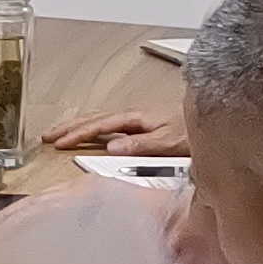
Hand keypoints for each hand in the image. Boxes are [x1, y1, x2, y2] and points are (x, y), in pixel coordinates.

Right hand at [47, 102, 188, 158]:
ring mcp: (137, 119)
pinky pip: (108, 124)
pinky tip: (89, 133)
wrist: (216, 119)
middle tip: (46, 136)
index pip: (99, 125)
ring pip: (99, 119)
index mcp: (136, 117)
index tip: (59, 143)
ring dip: (78, 125)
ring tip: (59, 133)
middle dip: (69, 126)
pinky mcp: (142, 125)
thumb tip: (112, 148)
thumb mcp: (169, 142)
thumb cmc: (194, 130)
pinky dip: (92, 127)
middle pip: (94, 118)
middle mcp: (134, 115)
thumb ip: (141, 145)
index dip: (78, 133)